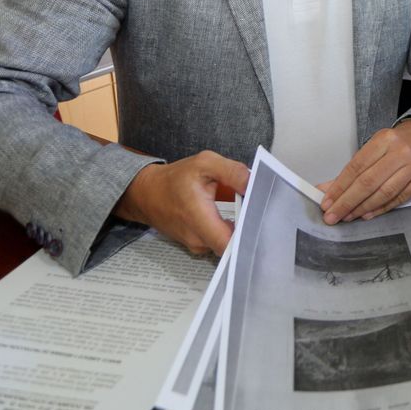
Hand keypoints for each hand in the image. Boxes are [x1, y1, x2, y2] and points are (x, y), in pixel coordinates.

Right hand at [112, 150, 250, 255]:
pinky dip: (230, 232)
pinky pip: (219, 243)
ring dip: (240, 232)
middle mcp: (197, 238)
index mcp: (198, 217)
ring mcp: (197, 245)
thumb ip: (231, 171)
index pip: (228, 244)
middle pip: (232, 246)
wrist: (147, 194)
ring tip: (250, 213)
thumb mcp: (204, 163)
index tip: (261, 222)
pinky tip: (238, 219)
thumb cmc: (175, 179)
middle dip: (249, 232)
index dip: (248, 236)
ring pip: (227, 245)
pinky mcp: (198, 245)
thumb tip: (253, 183)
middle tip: (263, 214)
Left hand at [318, 120, 410, 223]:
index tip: (328, 202)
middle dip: (348, 201)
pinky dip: (381, 208)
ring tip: (349, 216)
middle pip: (369, 182)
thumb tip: (326, 190)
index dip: (340, 187)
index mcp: (384, 139)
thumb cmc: (394, 145)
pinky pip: (399, 198)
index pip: (357, 167)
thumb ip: (351, 171)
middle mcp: (401, 151)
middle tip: (333, 215)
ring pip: (384, 193)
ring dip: (363, 208)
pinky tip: (367, 214)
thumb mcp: (372, 149)